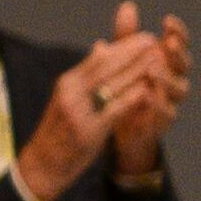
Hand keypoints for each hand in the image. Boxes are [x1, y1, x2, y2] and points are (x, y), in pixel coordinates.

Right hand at [15, 24, 171, 200]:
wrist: (43, 163)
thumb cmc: (61, 130)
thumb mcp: (70, 97)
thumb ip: (88, 74)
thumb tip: (102, 45)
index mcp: (68, 82)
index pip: (99, 58)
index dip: (123, 46)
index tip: (144, 37)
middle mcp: (71, 92)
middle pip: (105, 66)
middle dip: (132, 52)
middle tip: (155, 41)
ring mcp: (79, 110)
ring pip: (111, 84)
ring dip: (136, 70)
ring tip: (157, 60)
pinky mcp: (87, 130)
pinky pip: (112, 110)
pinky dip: (130, 98)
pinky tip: (147, 90)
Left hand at [102, 5, 192, 173]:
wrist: (123, 124)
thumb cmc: (127, 86)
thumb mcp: (123, 58)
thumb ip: (127, 36)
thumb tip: (128, 6)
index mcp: (168, 61)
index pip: (179, 43)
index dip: (178, 32)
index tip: (168, 20)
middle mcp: (175, 79)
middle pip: (184, 64)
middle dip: (178, 53)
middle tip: (168, 43)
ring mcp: (172, 101)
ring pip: (180, 88)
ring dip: (168, 78)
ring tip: (152, 68)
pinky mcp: (164, 121)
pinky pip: (167, 112)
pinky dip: (159, 103)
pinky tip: (146, 93)